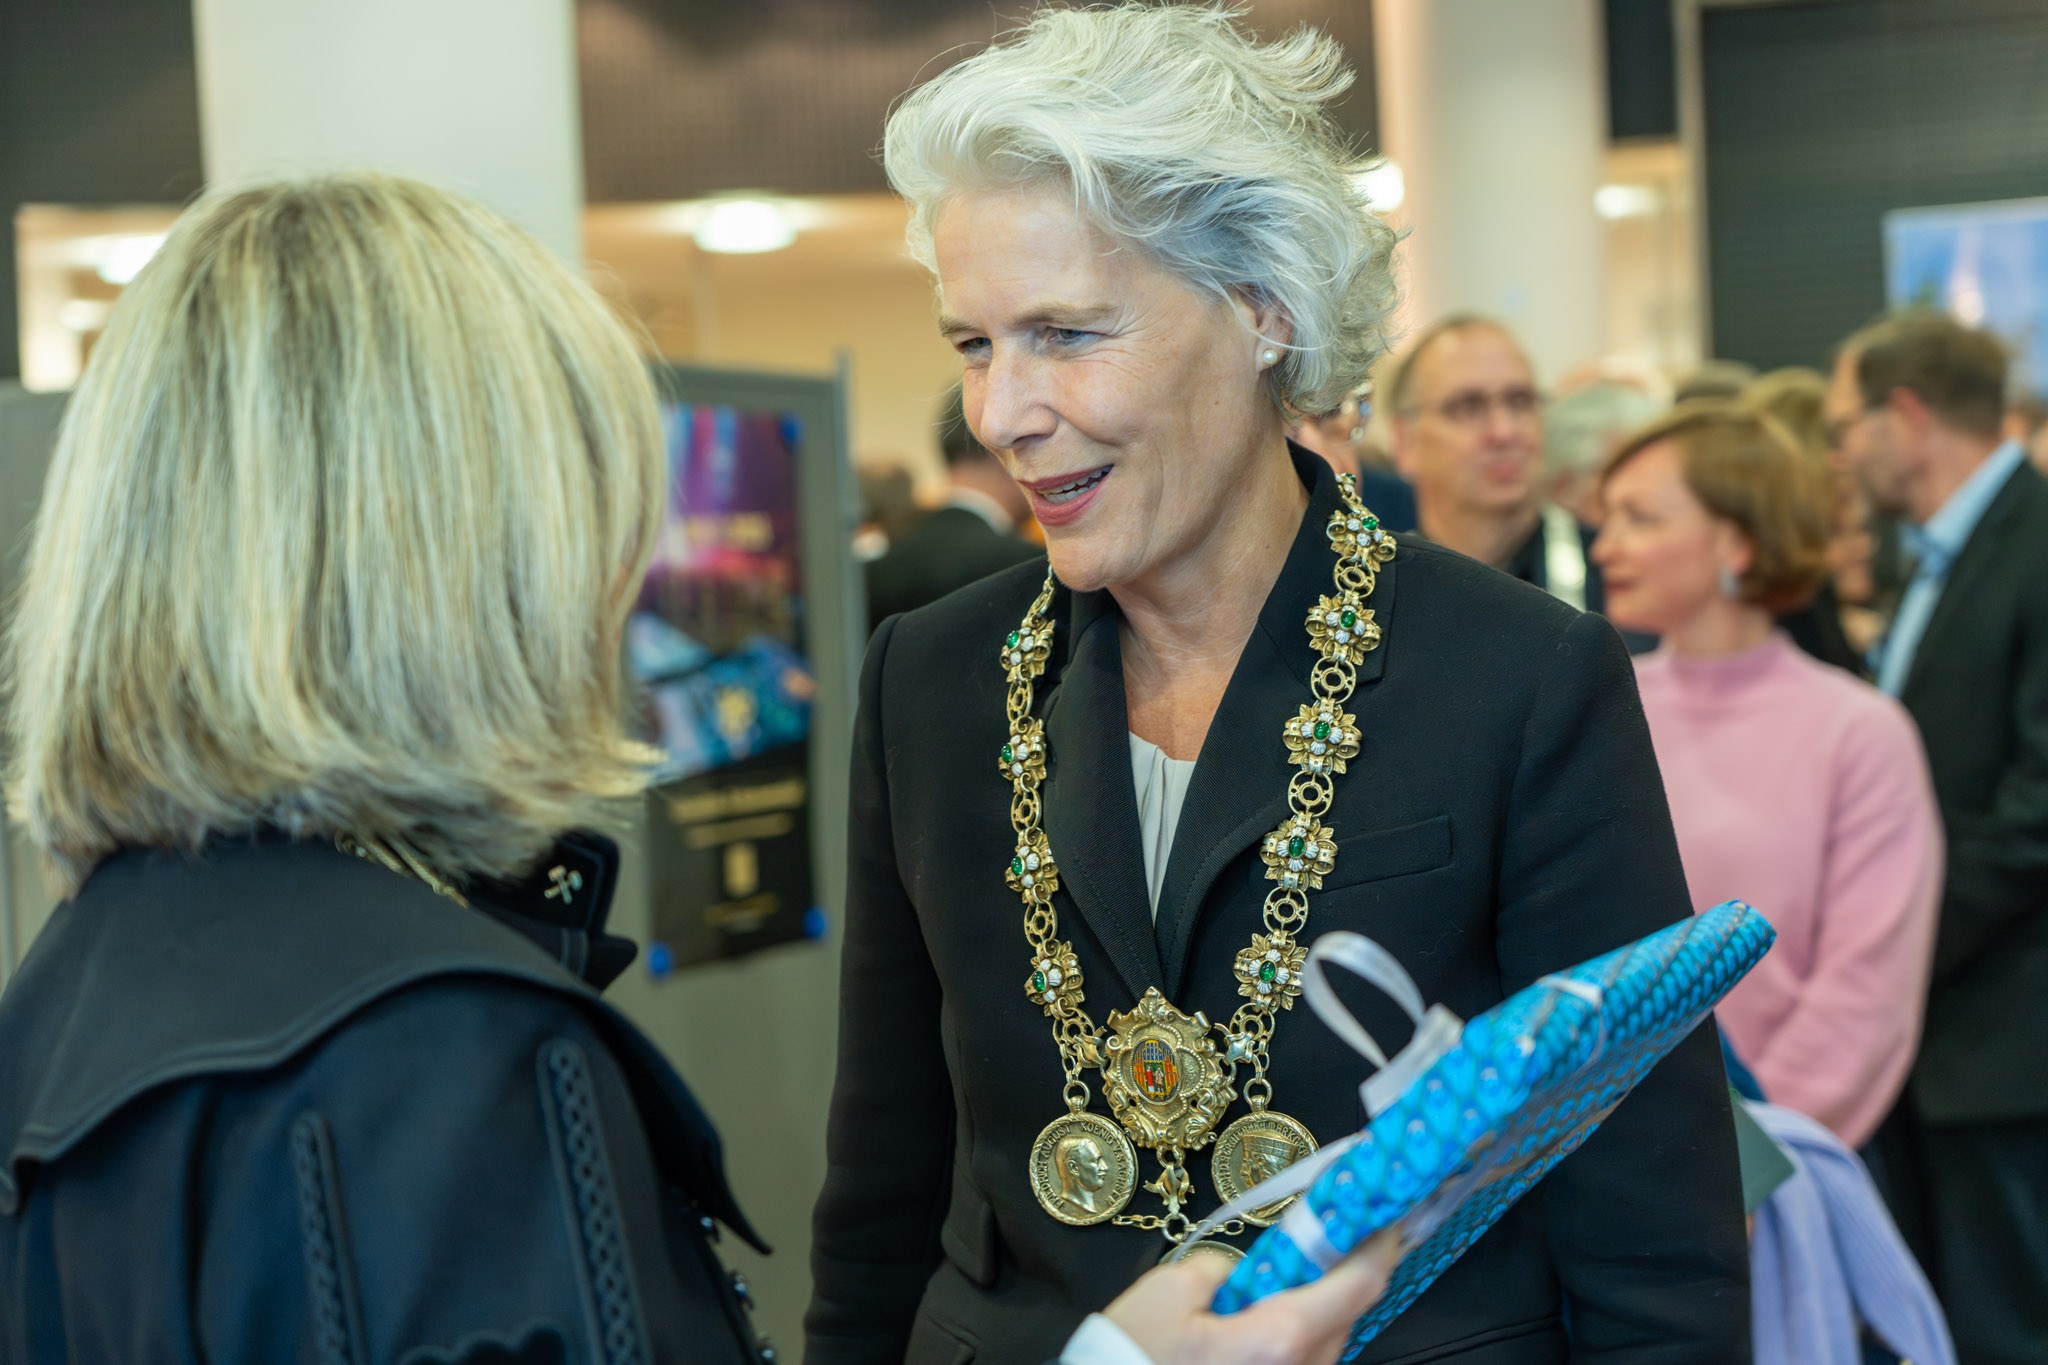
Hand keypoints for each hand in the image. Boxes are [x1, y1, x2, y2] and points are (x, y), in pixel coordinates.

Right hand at [1101, 1229, 1400, 1364]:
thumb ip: (1219, 1264)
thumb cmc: (1136, 1360)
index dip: (1381, 1242)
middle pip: (1349, 1312)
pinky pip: (1305, 1358)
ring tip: (1287, 1271)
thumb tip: (1240, 1268)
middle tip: (1330, 1229)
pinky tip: (1265, 1312)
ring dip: (1319, 1301)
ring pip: (1329, 1338)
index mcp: (1280, 1338)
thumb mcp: (1168, 1291)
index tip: (1384, 1211)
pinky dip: (1298, 1328)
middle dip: (1344, 1267)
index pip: (1359, 1283)